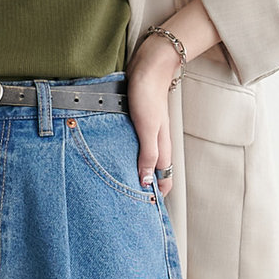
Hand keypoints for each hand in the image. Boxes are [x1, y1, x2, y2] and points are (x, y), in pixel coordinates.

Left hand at [126, 33, 183, 197]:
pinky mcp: (138, 126)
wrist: (148, 68)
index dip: (155, 197)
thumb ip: (147, 154)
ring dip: (134, 174)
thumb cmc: (148, 96)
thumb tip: (146, 182)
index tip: (141, 211)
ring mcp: (148, 135)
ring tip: (117, 187)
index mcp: (162, 148)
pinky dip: (128, 158)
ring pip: (144, 161)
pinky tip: (115, 160)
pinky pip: (135, 148)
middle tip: (125, 204)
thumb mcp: (147, 128)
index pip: (163, 181)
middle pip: (154, 174)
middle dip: (143, 190)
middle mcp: (157, 144)